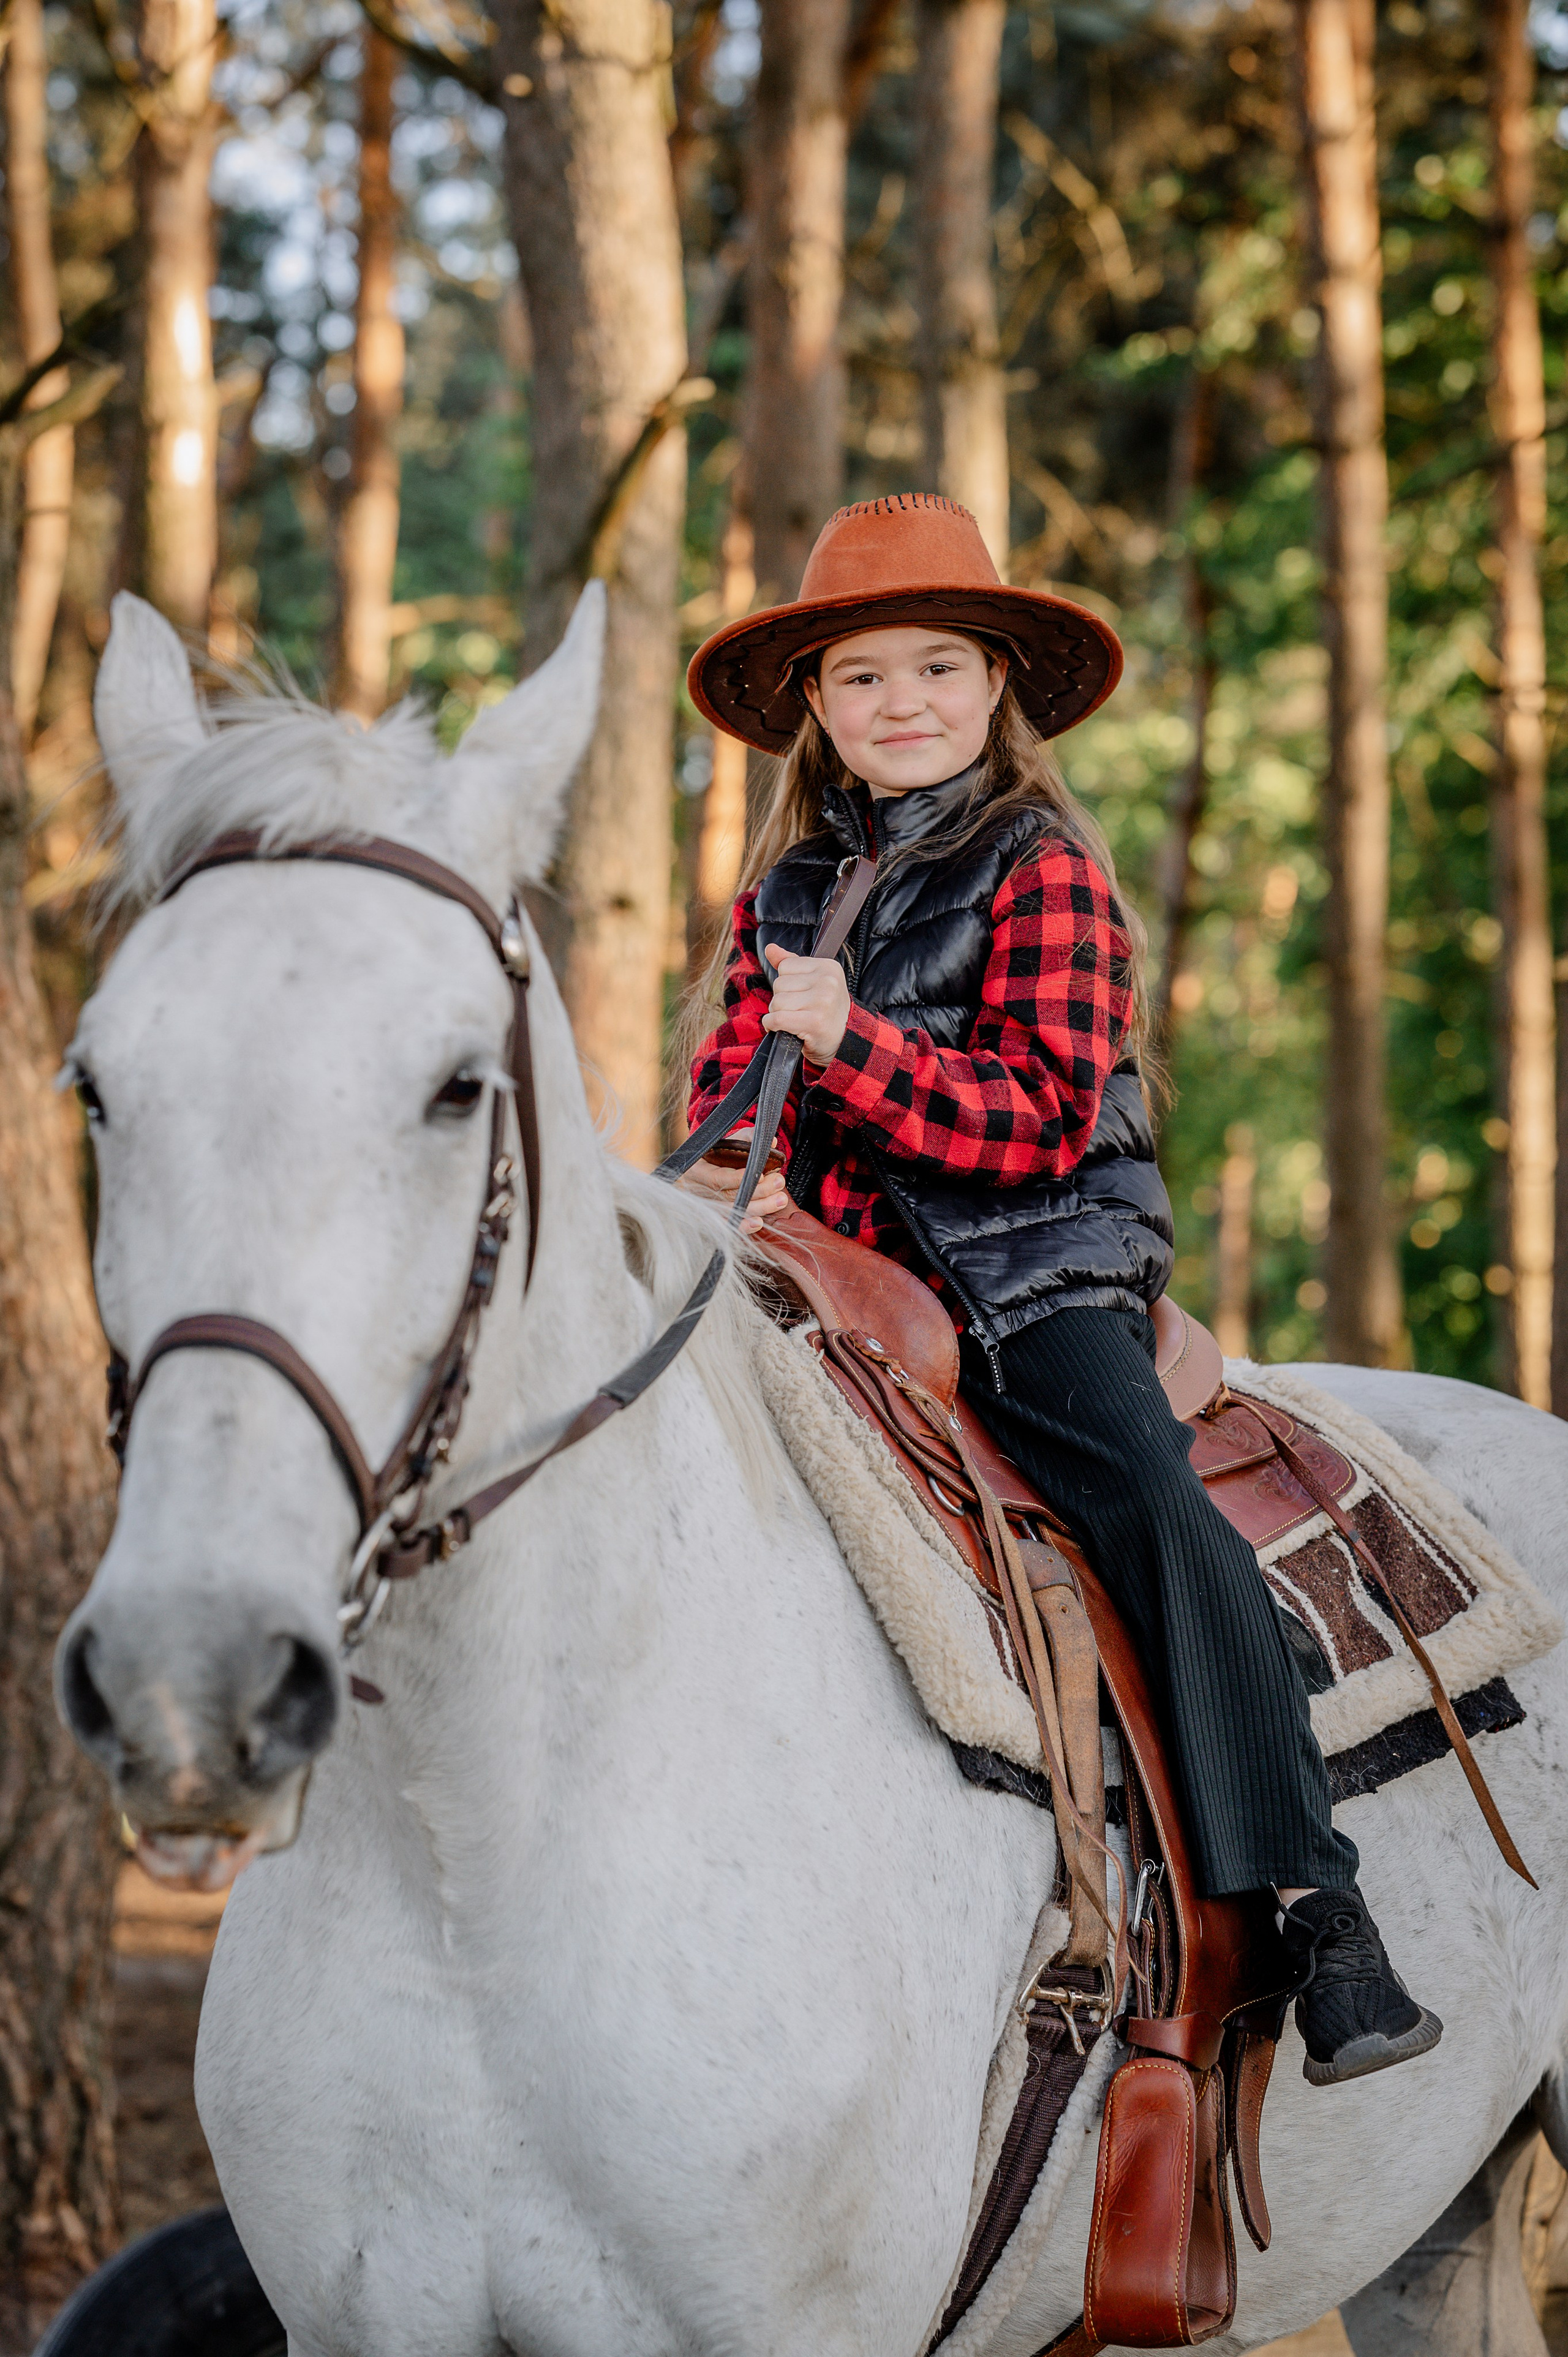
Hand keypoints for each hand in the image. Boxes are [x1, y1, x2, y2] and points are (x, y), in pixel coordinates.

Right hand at [676, 1136, 789, 1235]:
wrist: (691, 1175)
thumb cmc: (711, 1157)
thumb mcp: (725, 1143)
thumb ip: (746, 1139)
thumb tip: (772, 1143)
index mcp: (698, 1170)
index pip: (718, 1178)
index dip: (739, 1179)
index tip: (761, 1175)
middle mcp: (699, 1192)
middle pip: (729, 1197)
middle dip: (758, 1191)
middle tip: (779, 1182)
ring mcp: (705, 1208)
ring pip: (733, 1213)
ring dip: (759, 1208)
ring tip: (780, 1200)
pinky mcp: (712, 1219)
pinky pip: (728, 1226)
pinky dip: (743, 1226)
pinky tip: (759, 1222)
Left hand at [762, 945, 850, 1064]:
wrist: (844, 1041)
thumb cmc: (826, 1011)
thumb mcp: (814, 982)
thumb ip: (792, 964)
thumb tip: (770, 948)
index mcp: (828, 967)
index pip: (785, 966)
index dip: (787, 984)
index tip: (802, 995)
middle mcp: (827, 981)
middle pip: (779, 984)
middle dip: (783, 1000)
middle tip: (800, 1010)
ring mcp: (822, 1002)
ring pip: (776, 1002)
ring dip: (778, 1014)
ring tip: (796, 1019)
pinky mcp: (814, 1022)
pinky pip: (776, 1019)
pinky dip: (772, 1025)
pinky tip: (785, 1029)